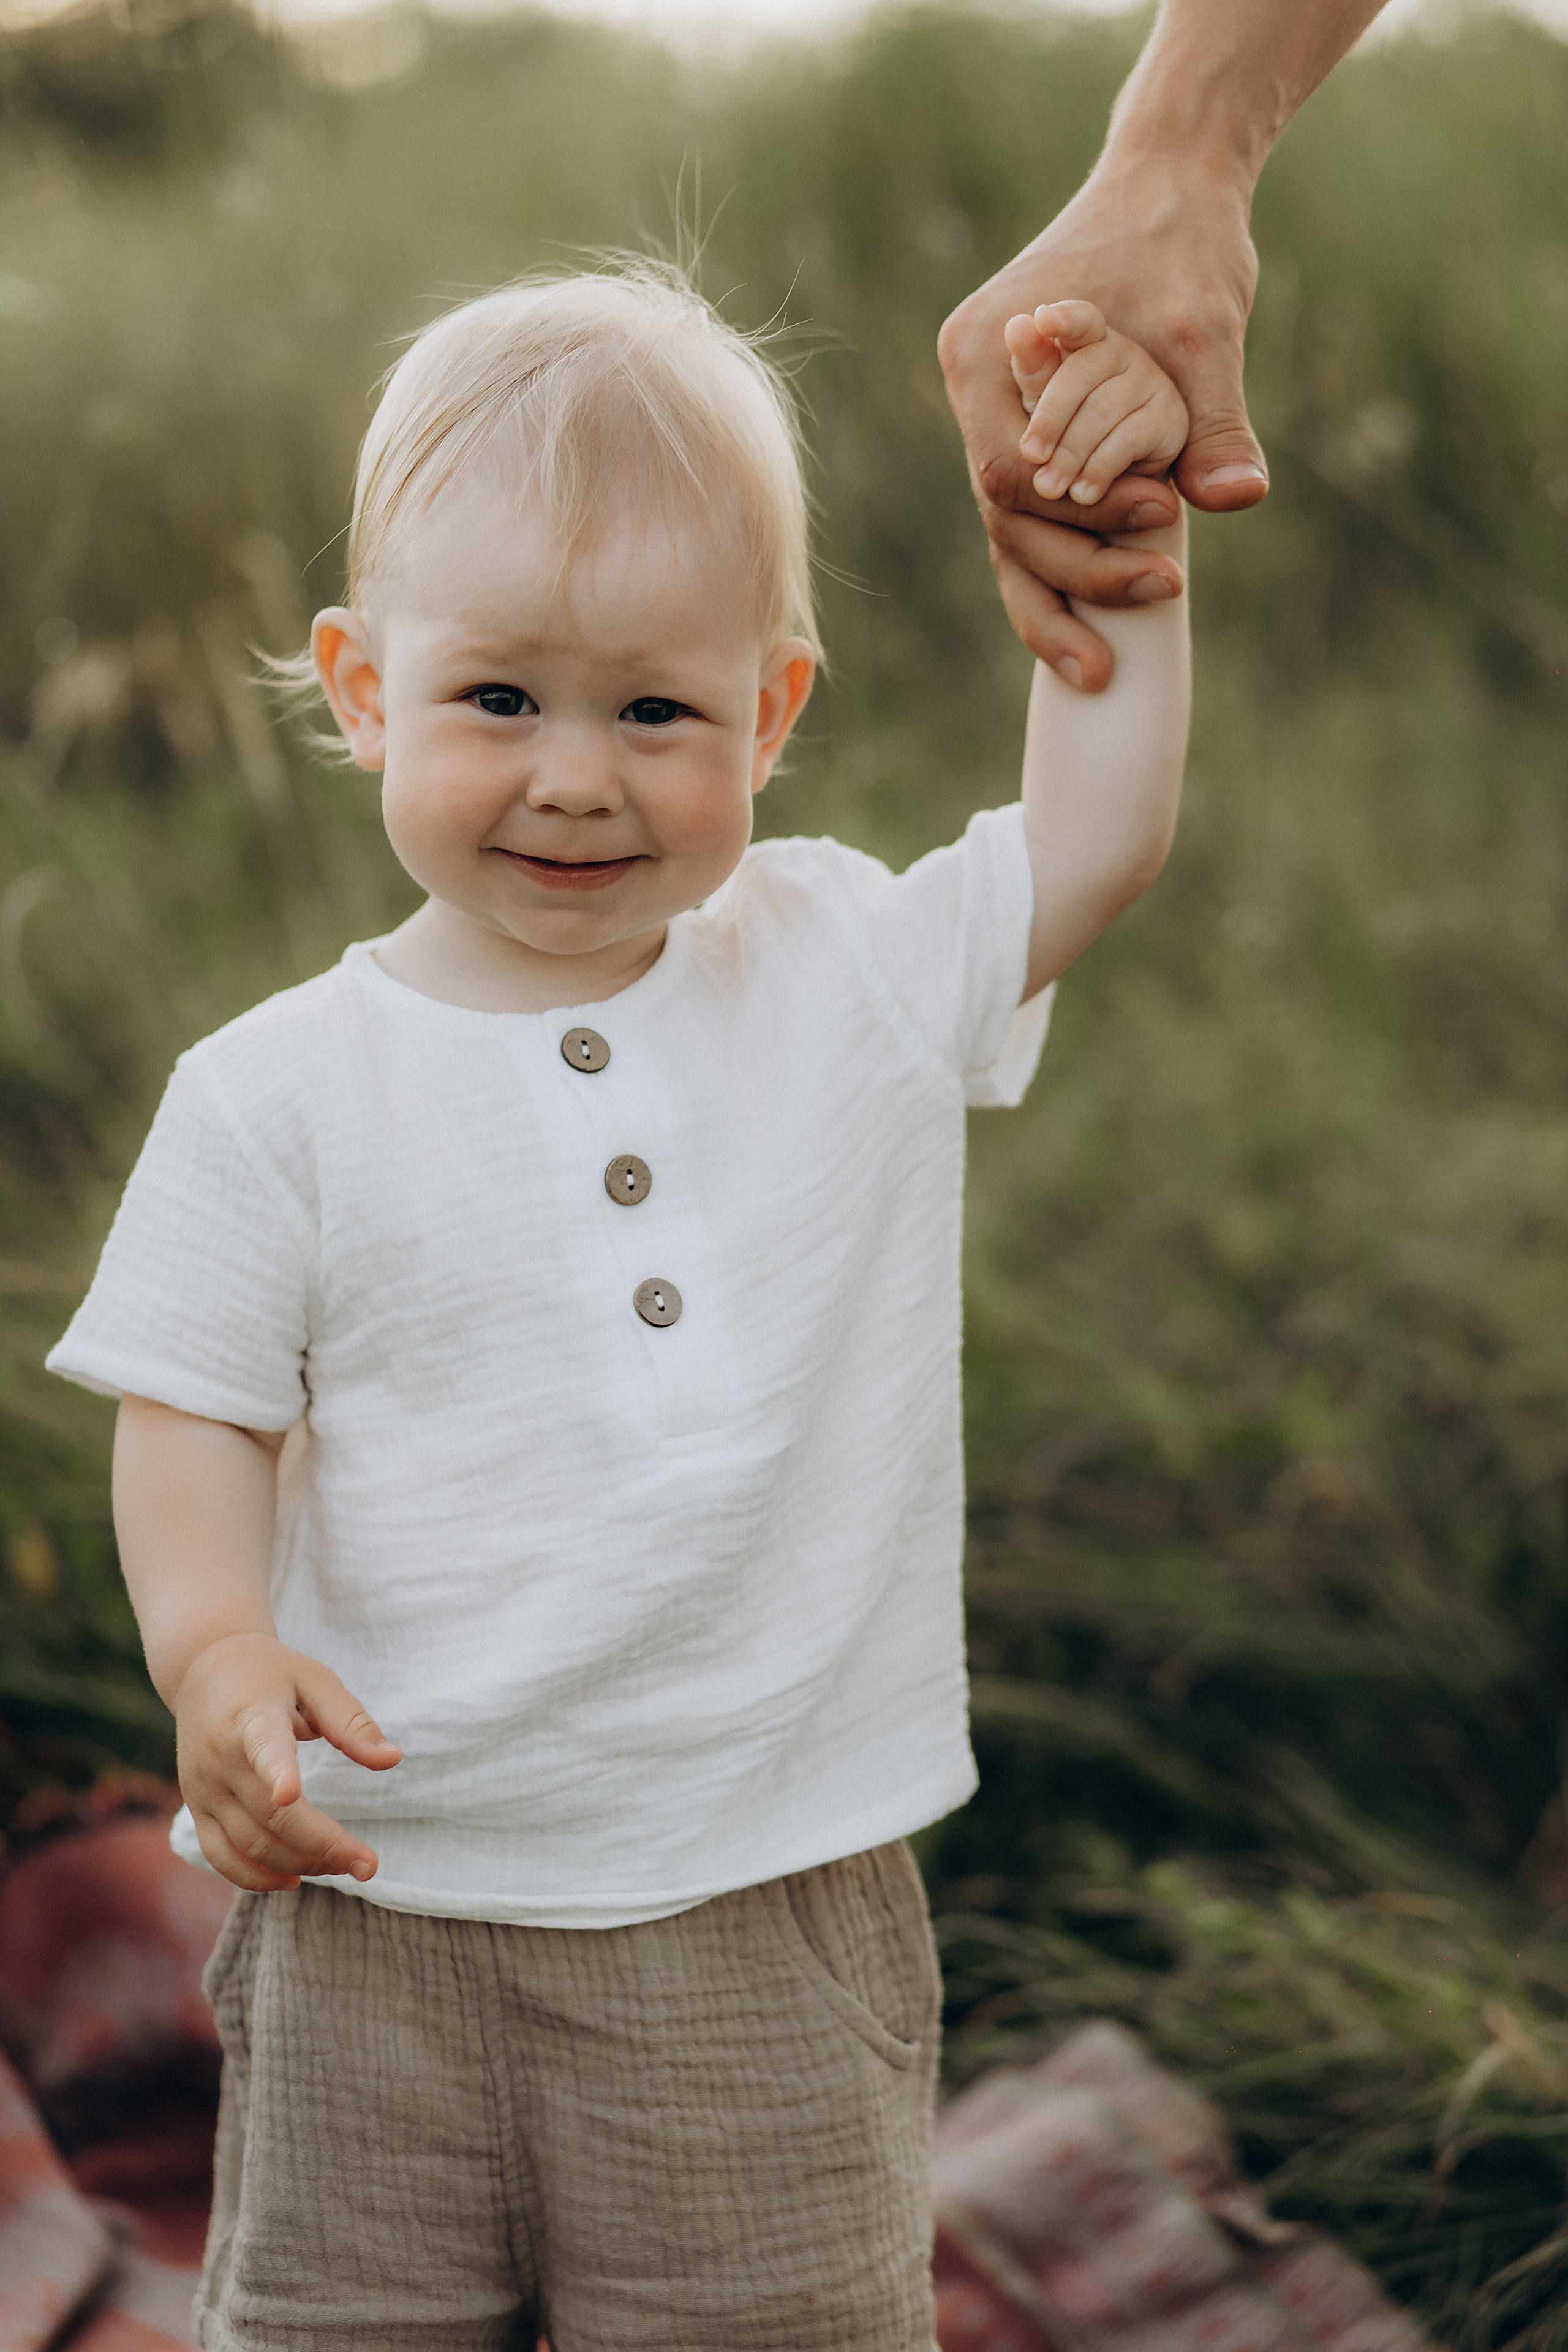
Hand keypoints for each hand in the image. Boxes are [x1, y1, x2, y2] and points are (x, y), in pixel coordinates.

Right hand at [175, 1631, 402, 1893]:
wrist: (203, 1670)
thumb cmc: (272, 1674)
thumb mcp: (315, 1680)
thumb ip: (351, 1721)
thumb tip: (393, 1760)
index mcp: (252, 1718)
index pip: (264, 1748)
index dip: (277, 1772)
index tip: (291, 1793)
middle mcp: (220, 1759)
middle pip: (271, 1817)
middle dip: (322, 1847)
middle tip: (368, 1865)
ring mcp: (203, 1789)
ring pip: (248, 1845)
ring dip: (298, 1865)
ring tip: (342, 1866)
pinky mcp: (196, 1809)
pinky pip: (220, 1857)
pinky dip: (253, 1878)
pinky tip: (292, 1881)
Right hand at [939, 160, 1263, 688]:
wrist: (1171, 185)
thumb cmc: (1181, 241)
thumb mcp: (1206, 326)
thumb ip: (1214, 416)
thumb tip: (1239, 498)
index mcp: (987, 355)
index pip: (1006, 476)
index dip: (1078, 521)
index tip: (1158, 527)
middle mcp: (972, 391)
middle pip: (1003, 520)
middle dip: (1072, 578)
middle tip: (1160, 602)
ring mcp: (992, 416)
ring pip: (1009, 534)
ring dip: (1060, 596)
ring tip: (1103, 669)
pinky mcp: (1026, 434)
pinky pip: (1031, 518)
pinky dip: (1064, 567)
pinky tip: (1095, 631)